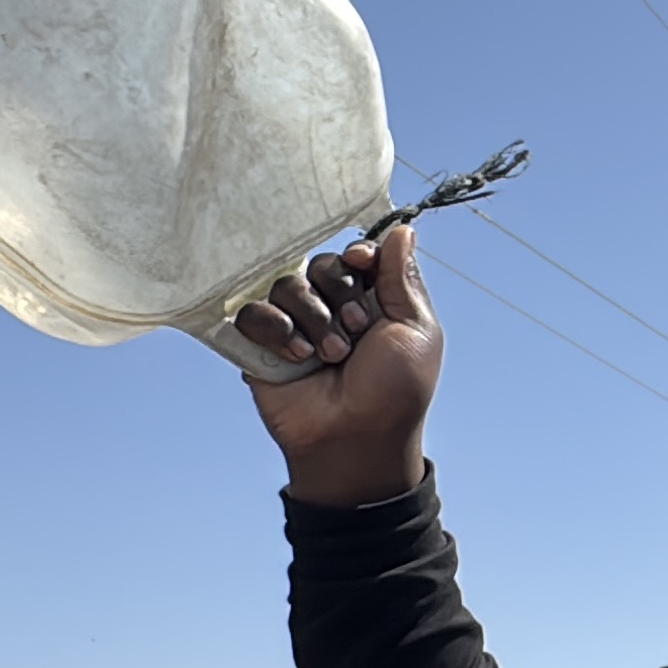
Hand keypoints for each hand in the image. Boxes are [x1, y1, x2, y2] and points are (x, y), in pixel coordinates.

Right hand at [236, 226, 441, 506]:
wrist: (357, 438)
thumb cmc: (396, 392)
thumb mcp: (415, 330)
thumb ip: (402, 279)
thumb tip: (402, 229)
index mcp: (370, 300)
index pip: (354, 254)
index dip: (356, 255)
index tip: (361, 263)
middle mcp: (331, 307)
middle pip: (320, 263)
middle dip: (338, 292)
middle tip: (353, 331)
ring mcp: (295, 324)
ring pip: (286, 284)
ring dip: (311, 317)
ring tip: (328, 356)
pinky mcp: (261, 344)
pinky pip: (252, 312)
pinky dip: (275, 328)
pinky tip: (296, 356)